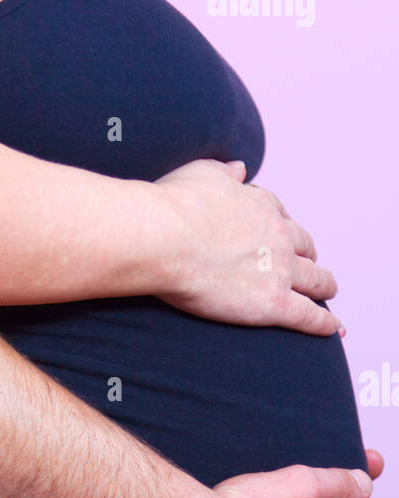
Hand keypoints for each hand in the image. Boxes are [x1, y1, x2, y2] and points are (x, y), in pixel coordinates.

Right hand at [153, 158, 340, 335]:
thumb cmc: (174, 207)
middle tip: (308, 263)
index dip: (284, 227)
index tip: (283, 235)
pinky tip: (333, 329)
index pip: (280, 216)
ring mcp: (280, 270)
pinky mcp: (274, 303)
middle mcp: (277, 236)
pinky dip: (325, 323)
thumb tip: (240, 168)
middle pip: (304, 246)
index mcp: (259, 206)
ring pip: (316, 280)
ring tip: (327, 292)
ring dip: (325, 286)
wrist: (165, 238)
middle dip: (308, 255)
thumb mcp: (202, 173)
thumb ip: (224, 172)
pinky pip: (309, 316)